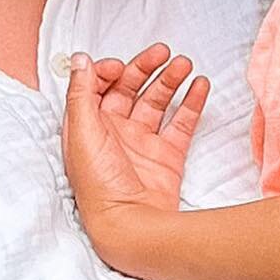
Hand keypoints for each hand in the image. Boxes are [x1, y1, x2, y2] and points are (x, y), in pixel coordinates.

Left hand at [62, 46, 209, 232]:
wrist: (131, 227)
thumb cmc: (99, 186)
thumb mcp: (81, 133)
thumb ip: (81, 92)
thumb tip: (79, 59)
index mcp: (88, 127)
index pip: (97, 87)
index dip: (109, 71)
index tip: (122, 67)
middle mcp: (114, 133)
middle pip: (129, 89)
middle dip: (145, 68)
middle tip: (163, 53)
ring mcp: (142, 144)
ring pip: (157, 101)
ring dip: (170, 80)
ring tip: (185, 64)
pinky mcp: (168, 157)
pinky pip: (181, 122)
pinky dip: (192, 102)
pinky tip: (200, 85)